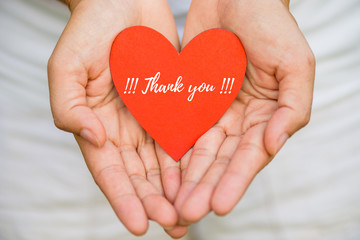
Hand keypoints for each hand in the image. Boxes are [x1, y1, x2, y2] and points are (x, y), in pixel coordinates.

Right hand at [48, 0, 180, 234]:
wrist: (123, 3)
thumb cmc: (90, 31)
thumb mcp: (67, 67)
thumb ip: (70, 107)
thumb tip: (93, 138)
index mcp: (96, 125)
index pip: (110, 172)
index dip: (123, 200)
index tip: (139, 225)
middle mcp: (124, 130)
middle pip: (140, 176)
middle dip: (156, 203)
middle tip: (174, 226)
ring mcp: (149, 120)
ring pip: (164, 164)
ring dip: (176, 191)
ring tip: (189, 216)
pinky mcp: (172, 106)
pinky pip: (183, 138)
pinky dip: (190, 161)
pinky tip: (201, 180)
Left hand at [170, 0, 314, 232]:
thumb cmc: (271, 26)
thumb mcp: (295, 63)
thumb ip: (292, 107)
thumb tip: (273, 145)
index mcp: (266, 118)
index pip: (250, 157)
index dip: (236, 181)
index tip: (220, 205)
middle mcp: (239, 122)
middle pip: (221, 162)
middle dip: (205, 188)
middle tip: (188, 213)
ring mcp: (213, 114)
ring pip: (198, 153)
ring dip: (187, 179)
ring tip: (174, 205)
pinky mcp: (190, 103)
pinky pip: (179, 131)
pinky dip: (172, 153)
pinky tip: (162, 174)